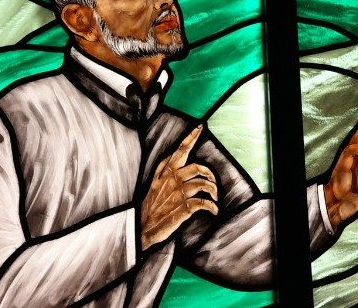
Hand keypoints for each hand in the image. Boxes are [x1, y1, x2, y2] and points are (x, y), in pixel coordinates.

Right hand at [141, 125, 218, 250]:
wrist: (141, 229)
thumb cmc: (150, 207)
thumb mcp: (153, 184)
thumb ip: (163, 170)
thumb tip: (174, 157)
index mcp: (163, 173)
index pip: (179, 151)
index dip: (190, 138)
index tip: (200, 127)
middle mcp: (171, 181)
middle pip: (195, 167)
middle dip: (208, 172)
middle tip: (212, 180)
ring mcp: (177, 194)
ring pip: (202, 184)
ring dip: (213, 190)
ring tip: (215, 197)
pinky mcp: (183, 209)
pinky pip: (203, 203)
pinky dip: (212, 206)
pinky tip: (214, 210)